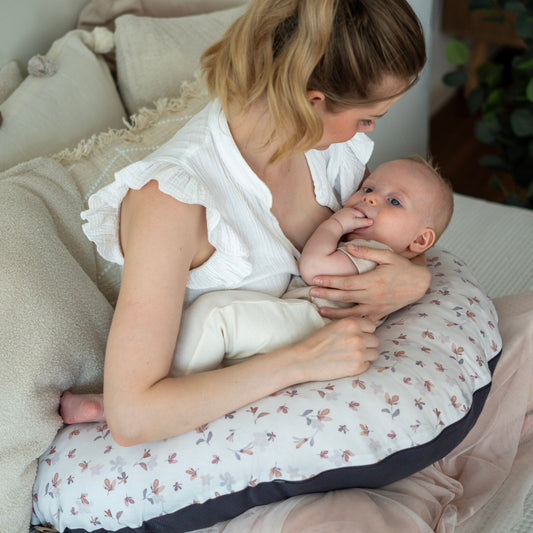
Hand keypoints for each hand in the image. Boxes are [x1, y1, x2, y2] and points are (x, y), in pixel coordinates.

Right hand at [291, 317, 378, 381]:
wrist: (303, 360)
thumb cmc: (316, 341)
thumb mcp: (333, 325)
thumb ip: (351, 325)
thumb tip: (365, 327)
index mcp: (352, 323)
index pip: (371, 326)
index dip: (364, 331)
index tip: (357, 335)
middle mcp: (358, 337)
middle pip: (375, 340)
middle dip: (366, 343)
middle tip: (353, 347)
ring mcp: (359, 353)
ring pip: (374, 353)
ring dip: (366, 355)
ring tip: (351, 356)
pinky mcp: (357, 368)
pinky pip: (367, 365)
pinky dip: (360, 365)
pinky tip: (347, 363)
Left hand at [310, 245, 430, 321]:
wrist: (420, 283)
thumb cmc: (402, 267)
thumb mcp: (387, 255)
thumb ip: (367, 251)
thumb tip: (348, 247)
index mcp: (372, 280)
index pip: (346, 282)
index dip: (329, 281)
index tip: (316, 279)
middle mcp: (372, 295)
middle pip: (344, 297)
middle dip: (326, 294)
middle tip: (310, 292)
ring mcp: (376, 307)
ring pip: (351, 312)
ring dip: (334, 313)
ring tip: (320, 310)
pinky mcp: (380, 314)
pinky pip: (363, 321)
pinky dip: (351, 323)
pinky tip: (339, 324)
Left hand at [329, 207, 370, 234]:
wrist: (332, 227)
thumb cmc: (344, 224)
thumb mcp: (356, 223)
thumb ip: (364, 222)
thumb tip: (372, 221)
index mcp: (353, 210)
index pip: (363, 214)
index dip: (365, 221)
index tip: (366, 226)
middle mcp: (348, 210)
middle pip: (357, 215)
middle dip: (360, 221)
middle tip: (360, 228)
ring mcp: (342, 213)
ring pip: (352, 217)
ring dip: (354, 222)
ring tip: (353, 228)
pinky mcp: (338, 217)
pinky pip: (346, 219)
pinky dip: (348, 223)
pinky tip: (348, 228)